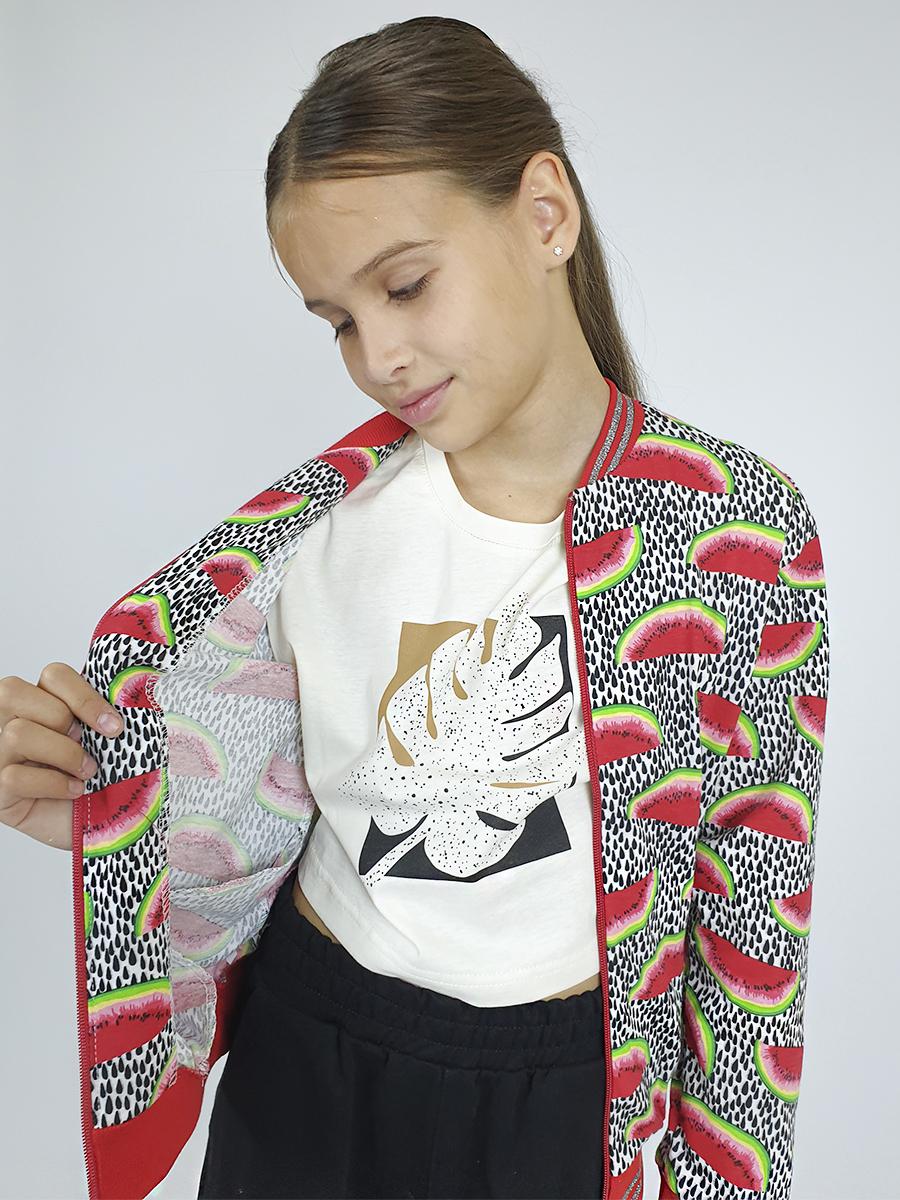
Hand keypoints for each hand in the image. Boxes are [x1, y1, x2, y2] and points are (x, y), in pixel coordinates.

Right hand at [0, 662, 124, 850]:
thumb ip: (99, 713)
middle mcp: (6, 721)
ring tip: (87, 771)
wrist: (98, 825)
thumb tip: (125, 693)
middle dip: (64, 721)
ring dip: (63, 754)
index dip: (84, 696)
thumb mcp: (102, 740)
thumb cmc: (100, 778)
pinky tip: (74, 791)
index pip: (52, 674)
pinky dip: (54, 784)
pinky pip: (14, 776)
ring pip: (17, 734)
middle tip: (88, 745)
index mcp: (37, 701)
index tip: (114, 726)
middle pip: (16, 693)